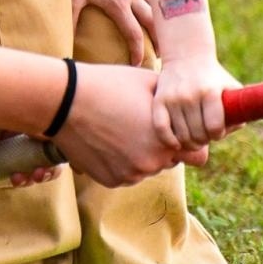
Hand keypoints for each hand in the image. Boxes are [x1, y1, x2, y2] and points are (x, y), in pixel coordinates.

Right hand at [50, 62, 200, 186]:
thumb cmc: (110, 86)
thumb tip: (193, 109)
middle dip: (161, 146)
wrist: (65, 102)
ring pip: (146, 168)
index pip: (197, 155)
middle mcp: (151, 163)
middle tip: (139, 123)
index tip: (175, 130)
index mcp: (167, 140)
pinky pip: (125, 174)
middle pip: (169, 161)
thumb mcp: (150, 83)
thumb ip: (177, 103)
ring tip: (120, 128)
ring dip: (140, 154)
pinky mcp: (110, 180)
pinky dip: (120, 161)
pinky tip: (107, 140)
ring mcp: (130, 175)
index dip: (188, 142)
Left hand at [67, 0, 155, 64]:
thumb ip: (71, 19)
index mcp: (118, 5)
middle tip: (161, 52)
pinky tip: (157, 6)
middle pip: (153, 22)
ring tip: (164, 33)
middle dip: (160, 39)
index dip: (137, 52)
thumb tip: (65, 41)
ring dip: (161, 20)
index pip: (133, 34)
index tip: (138, 64)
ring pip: (156, 5)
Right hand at [153, 56, 238, 149]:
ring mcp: (173, 98)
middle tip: (204, 137)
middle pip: (197, 135)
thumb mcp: (230, 87)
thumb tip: (236, 127)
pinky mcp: (159, 100)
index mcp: (210, 92)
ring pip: (181, 136)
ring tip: (193, 138)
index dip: (217, 135)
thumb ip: (238, 110)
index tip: (217, 132)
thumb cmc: (213, 77)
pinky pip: (161, 129)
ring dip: (189, 143)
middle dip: (203, 141)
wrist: (186, 57)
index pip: (214, 128)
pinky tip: (176, 142)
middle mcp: (190, 95)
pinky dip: (169, 140)